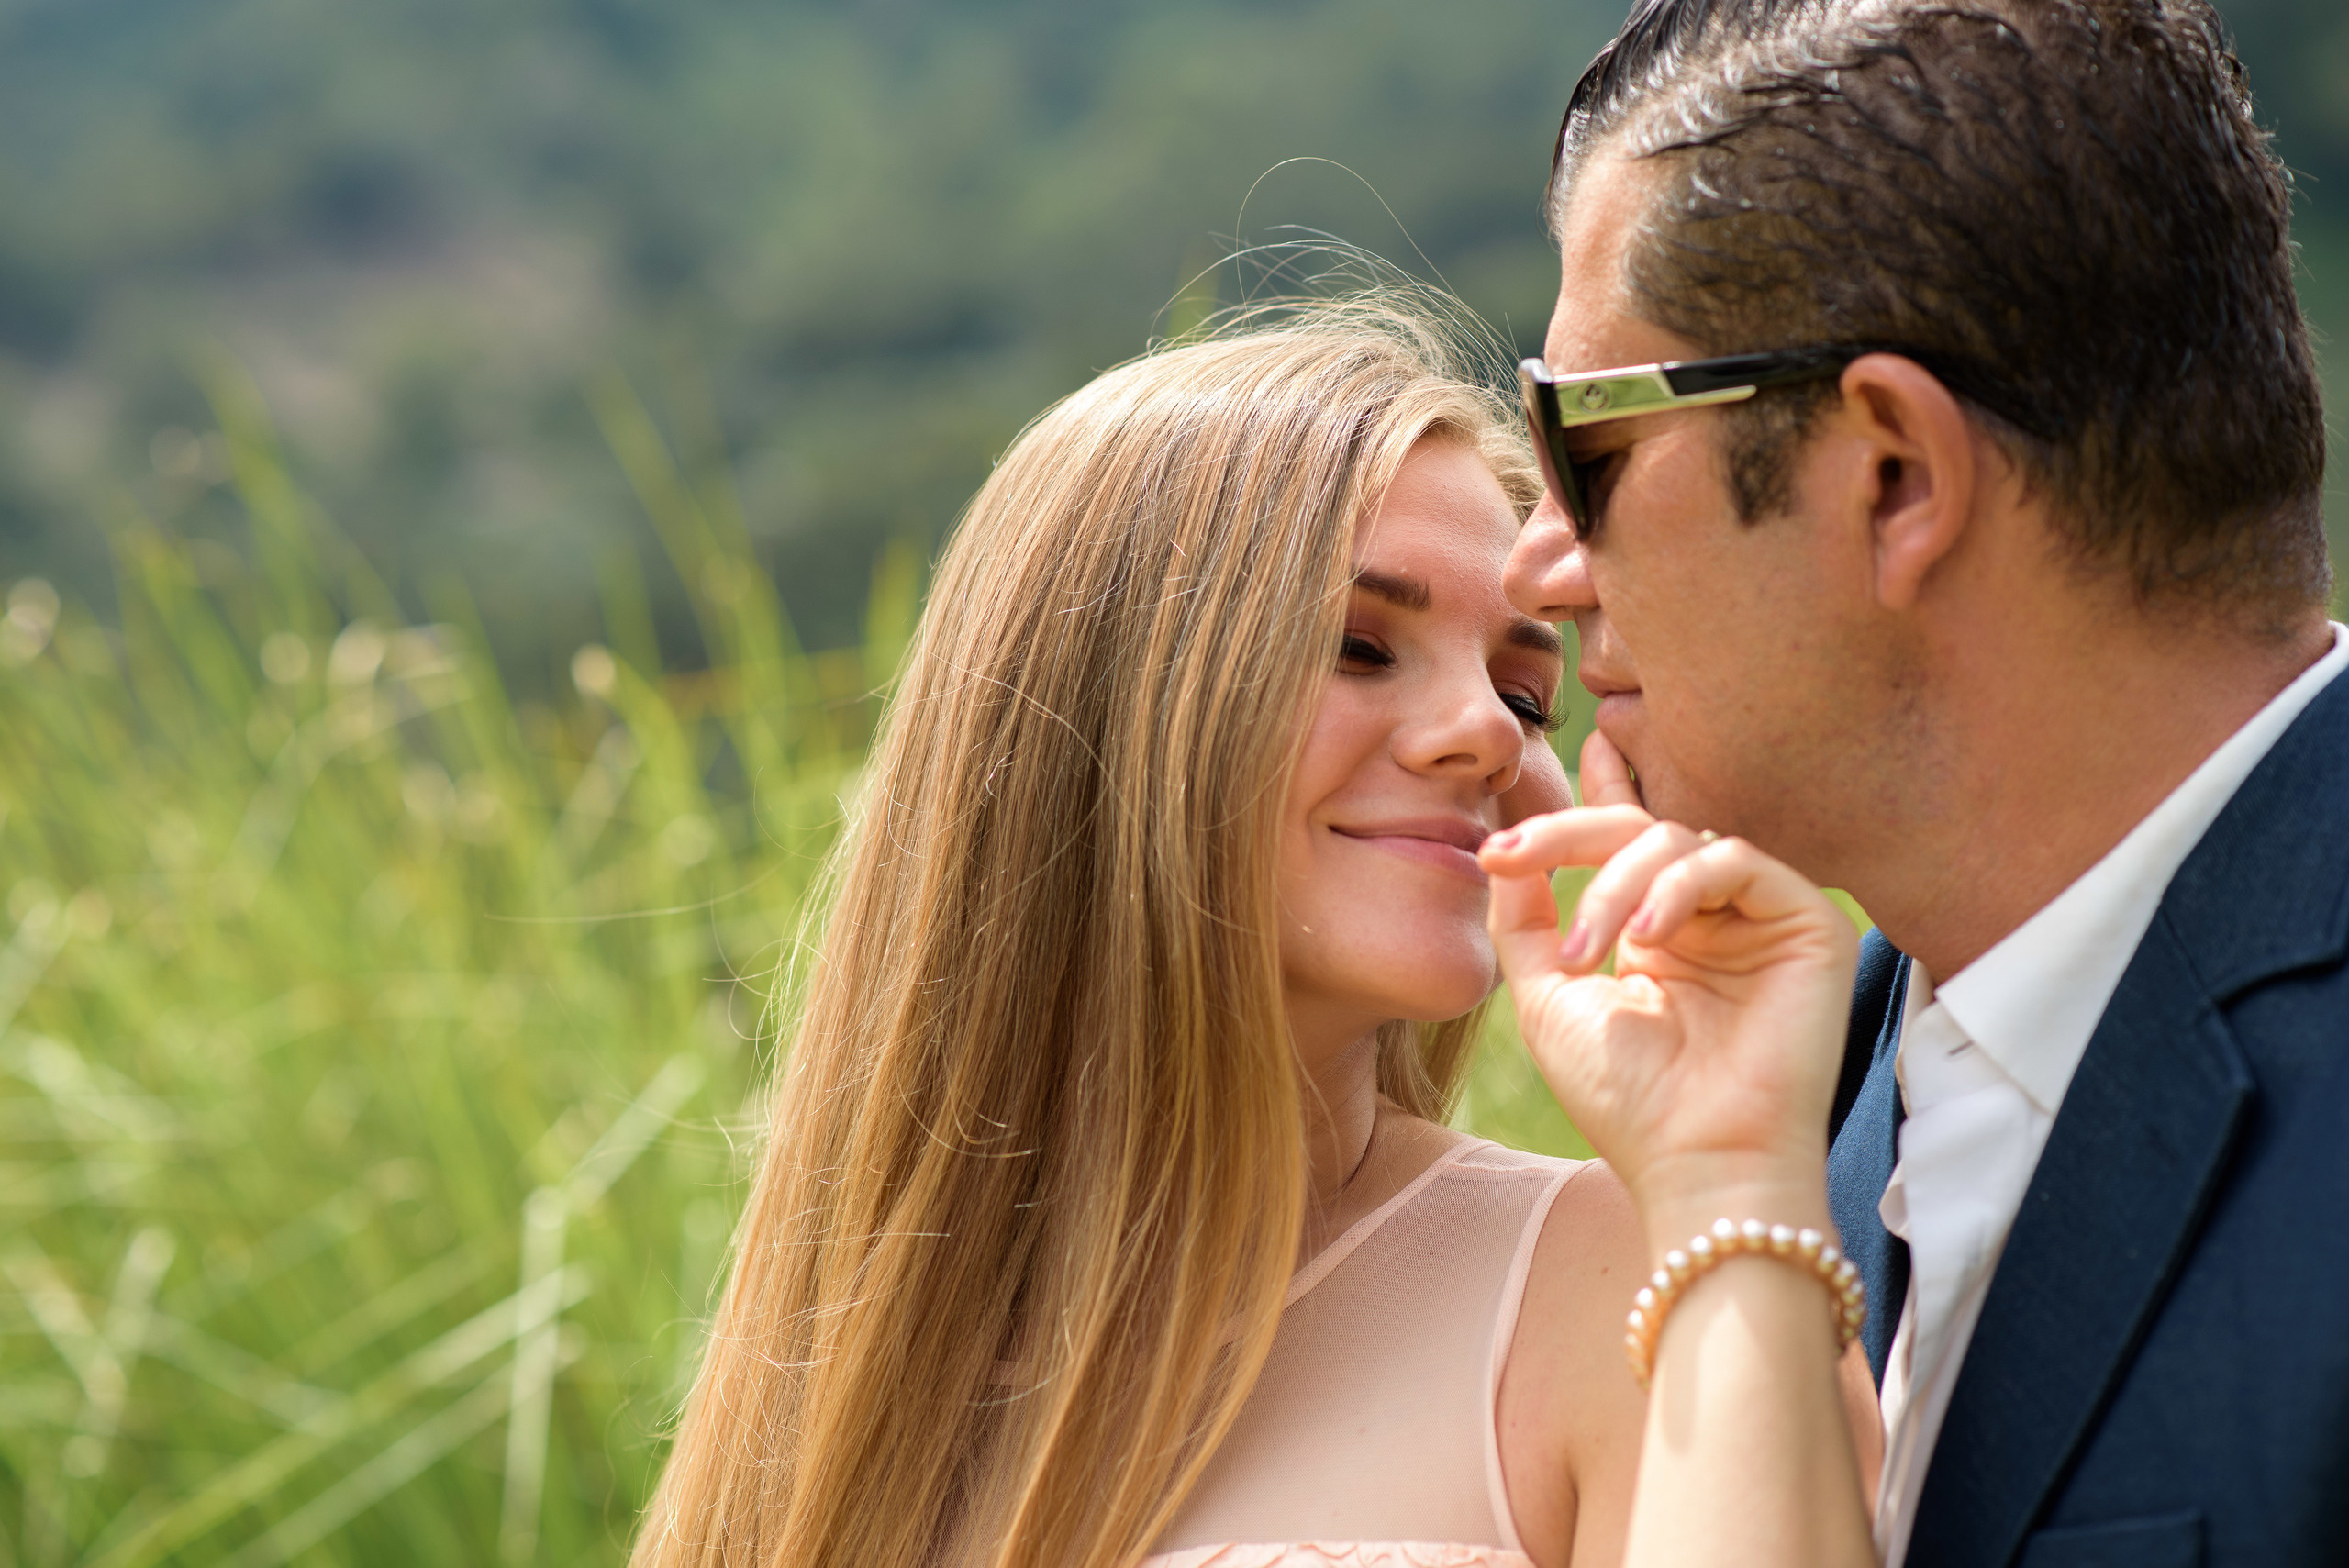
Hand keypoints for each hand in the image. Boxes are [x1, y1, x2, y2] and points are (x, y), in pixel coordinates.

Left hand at [1479, 732, 1857, 1237]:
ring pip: (1679, 839)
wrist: (1697, 1162)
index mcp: (1658, 931)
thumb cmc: (1623, 1099)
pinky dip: (1678, 886)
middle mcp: (1711, 917)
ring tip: (1587, 954)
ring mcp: (1759, 918)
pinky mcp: (1808, 922)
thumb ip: (1522, 921)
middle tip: (1510, 858)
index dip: (1585, 800)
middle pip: (1639, 828)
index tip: (1514, 811)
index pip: (1624, 840)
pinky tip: (1647, 937)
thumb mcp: (1548, 999)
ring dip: (1613, 882)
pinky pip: (1736, 859)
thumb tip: (1501, 852)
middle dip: (1566, 836)